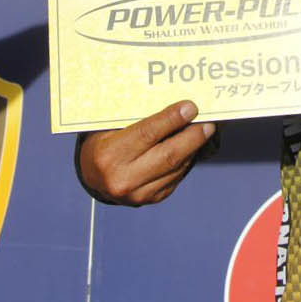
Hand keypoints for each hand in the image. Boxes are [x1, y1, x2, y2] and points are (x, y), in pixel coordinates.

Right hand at [77, 100, 215, 205]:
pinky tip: (192, 147)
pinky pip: (176, 177)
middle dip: (193, 137)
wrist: (92, 176)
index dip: (172, 120)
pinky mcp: (150, 198)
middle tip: (208, 122)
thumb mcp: (109, 126)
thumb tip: (173, 103)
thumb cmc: (103, 141)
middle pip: (168, 156)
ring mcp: (137, 193)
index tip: (191, 107)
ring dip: (194, 149)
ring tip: (205, 130)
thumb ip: (137, 116)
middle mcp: (123, 178)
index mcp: (109, 155)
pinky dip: (187, 160)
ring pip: (176, 168)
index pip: (147, 134)